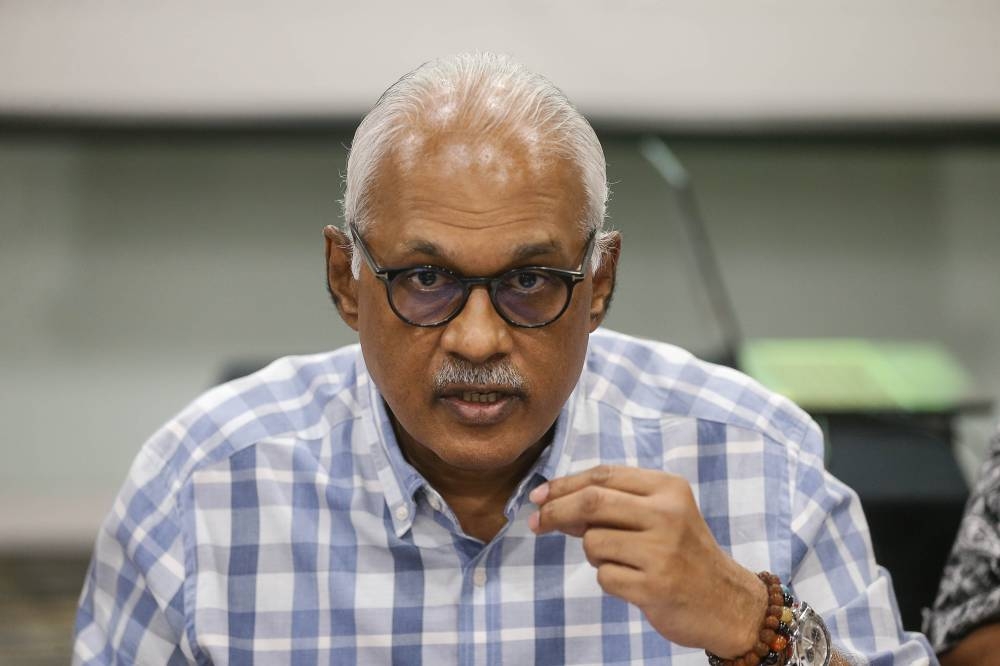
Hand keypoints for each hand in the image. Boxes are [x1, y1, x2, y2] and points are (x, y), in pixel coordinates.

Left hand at [528, 465, 766, 657]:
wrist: (727, 601)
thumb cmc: (683, 553)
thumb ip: (614, 504)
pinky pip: (604, 576)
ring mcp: (662, 551)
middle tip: (536, 522)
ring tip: (623, 561)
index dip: (564, 484)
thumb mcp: (660, 515)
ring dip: (594, 553)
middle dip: (556, 511)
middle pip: (591, 502)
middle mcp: (668, 514)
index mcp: (668, 488)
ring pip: (593, 542)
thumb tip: (552, 501)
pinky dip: (609, 579)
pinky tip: (634, 582)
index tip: (539, 495)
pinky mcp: (654, 586)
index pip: (604, 475)